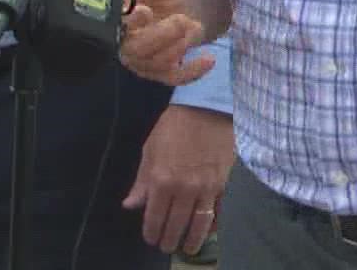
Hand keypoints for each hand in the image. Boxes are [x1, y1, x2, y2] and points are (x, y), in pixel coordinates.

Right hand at [120, 0, 214, 86]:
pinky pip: (174, 77)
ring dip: (180, 46)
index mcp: (118, 16)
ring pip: (157, 64)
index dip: (130, 22)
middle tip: (181, 19)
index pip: (116, 24)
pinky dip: (193, 71)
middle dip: (161, 36)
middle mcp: (124, 42)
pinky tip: (209, 59)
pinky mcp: (160, 70)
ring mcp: (141, 60)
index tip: (145, 11)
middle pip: (136, 50)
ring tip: (193, 24)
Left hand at [122, 105, 234, 254]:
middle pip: (176, 225)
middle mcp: (184, 189)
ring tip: (188, 248)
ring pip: (199, 225)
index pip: (155, 217)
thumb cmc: (173, 127)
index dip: (151, 232)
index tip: (150, 239)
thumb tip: (130, 205)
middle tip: (167, 246)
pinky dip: (213, 225)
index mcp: (162, 180)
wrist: (207, 108)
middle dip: (169, 240)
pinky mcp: (225, 185)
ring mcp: (208, 188)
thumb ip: (141, 181)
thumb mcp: (150, 150)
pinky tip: (208, 230)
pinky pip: (220, 212)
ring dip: (192, 240)